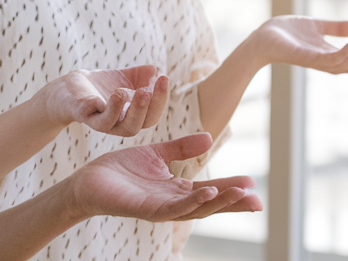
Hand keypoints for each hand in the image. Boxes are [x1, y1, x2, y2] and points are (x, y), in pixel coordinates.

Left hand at [40, 66, 168, 136]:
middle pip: (139, 124)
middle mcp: (118, 124)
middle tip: (147, 90)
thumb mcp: (123, 78)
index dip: (160, 98)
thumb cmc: (100, 87)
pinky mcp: (82, 115)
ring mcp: (100, 121)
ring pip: (117, 125)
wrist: (67, 90)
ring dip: (124, 109)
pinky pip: (92, 116)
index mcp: (132, 116)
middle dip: (146, 107)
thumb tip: (156, 69)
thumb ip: (141, 75)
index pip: (152, 114)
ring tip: (124, 91)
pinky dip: (99, 107)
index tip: (164, 77)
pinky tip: (106, 95)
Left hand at [71, 134, 261, 221]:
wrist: (90, 178)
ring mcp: (160, 208)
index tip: (253, 184)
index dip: (231, 188)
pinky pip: (173, 207)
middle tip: (258, 199)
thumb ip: (181, 148)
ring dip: (219, 202)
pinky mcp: (146, 209)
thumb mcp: (156, 153)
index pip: (210, 190)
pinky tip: (208, 192)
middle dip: (233, 202)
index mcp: (176, 189)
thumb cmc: (120, 169)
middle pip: (209, 204)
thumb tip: (210, 137)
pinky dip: (192, 201)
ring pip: (196, 208)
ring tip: (240, 194)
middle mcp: (172, 202)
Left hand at [249, 17, 347, 73]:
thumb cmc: (285, 34)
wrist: (260, 37)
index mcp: (332, 55)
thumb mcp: (316, 27)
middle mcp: (326, 62)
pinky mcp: (303, 58)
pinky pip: (327, 61)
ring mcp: (315, 61)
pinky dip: (343, 55)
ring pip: (347, 64)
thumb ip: (337, 28)